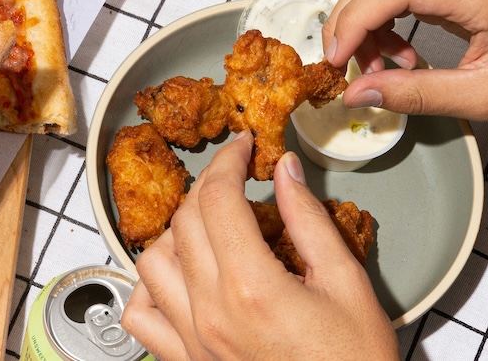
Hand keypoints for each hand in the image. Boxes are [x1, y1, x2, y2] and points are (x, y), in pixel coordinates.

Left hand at [121, 135, 397, 360]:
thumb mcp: (347, 284)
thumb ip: (309, 220)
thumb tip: (285, 171)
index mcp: (251, 287)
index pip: (218, 198)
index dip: (228, 160)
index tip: (242, 147)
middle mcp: (210, 312)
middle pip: (184, 221)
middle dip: (208, 186)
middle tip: (234, 177)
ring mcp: (191, 340)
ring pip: (151, 261)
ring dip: (175, 232)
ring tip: (209, 226)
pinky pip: (140, 316)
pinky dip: (148, 286)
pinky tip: (179, 275)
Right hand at [321, 0, 487, 125]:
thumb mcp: (485, 98)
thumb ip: (415, 95)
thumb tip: (357, 93)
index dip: (354, 19)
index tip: (337, 58)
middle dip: (351, 18)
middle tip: (347, 65)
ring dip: (366, 17)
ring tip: (379, 66)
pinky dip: (385, 14)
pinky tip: (399, 52)